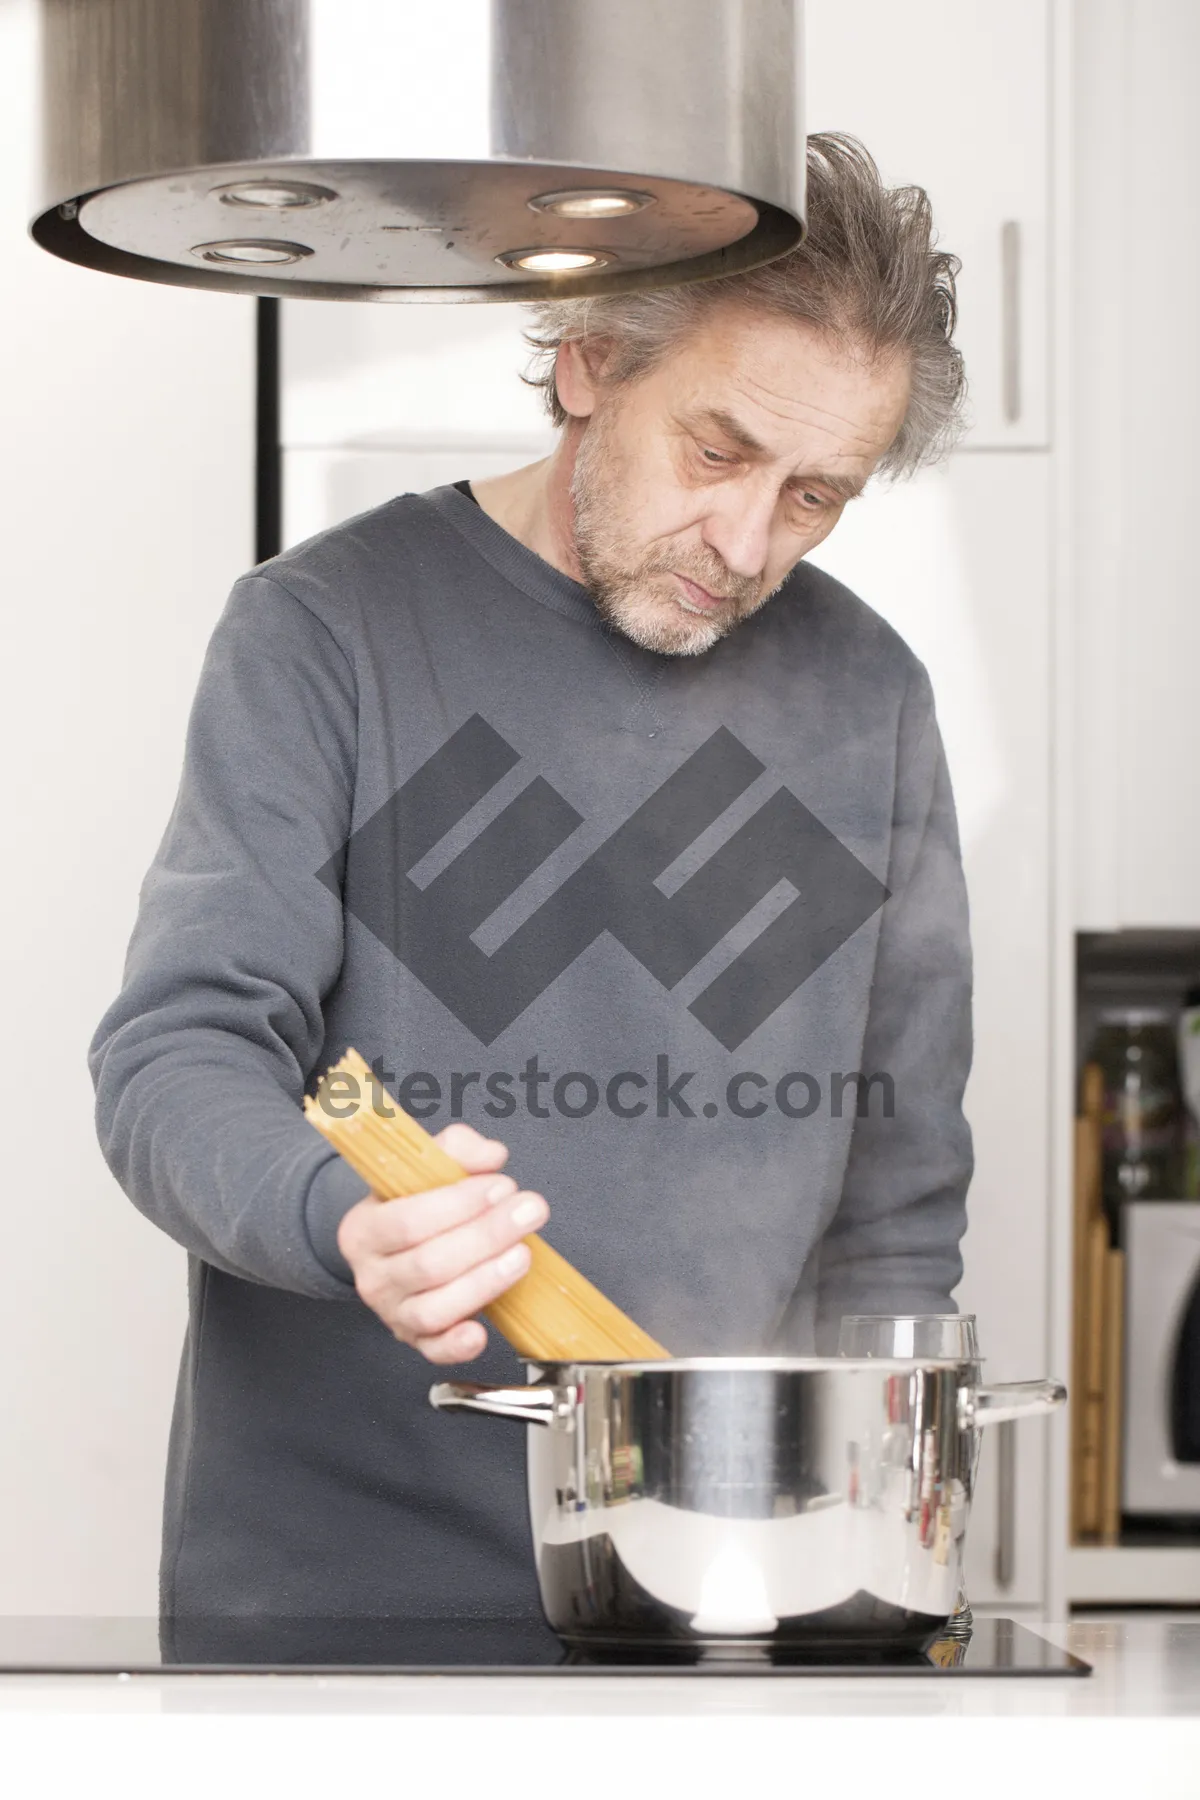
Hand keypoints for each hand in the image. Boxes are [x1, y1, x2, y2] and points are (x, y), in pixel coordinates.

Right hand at [335, 1122, 548, 1363]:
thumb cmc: (415, 1203)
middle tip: (528, 1212)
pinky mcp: (417, 1340)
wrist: (397, 1245)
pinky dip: (458, 1347)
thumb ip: (457, 1149)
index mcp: (364, 1229)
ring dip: (484, 1282)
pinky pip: (435, 1351)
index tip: (502, 1185)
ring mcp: (393, 1312)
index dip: (459, 1204)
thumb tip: (491, 1156)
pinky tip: (483, 1332)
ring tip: (522, 1254)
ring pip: (435, 1308)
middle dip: (486, 1237)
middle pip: (429, 1264)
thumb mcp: (425, 1165)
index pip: (409, 1220)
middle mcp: (372, 1276)